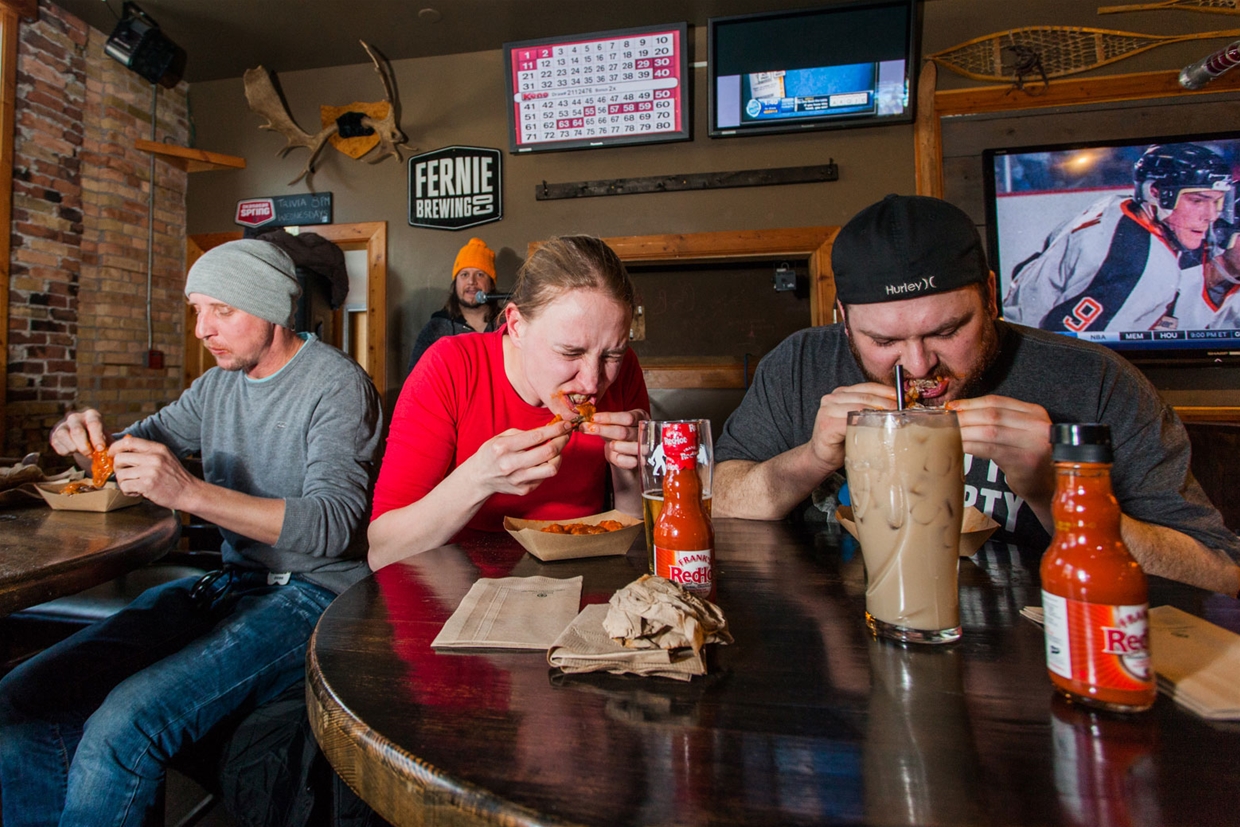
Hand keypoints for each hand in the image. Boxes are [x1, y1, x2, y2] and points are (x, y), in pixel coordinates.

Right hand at [49, 409, 108, 458]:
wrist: (83, 438)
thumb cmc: (98, 438)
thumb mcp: (105, 438)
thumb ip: (107, 444)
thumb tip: (105, 453)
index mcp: (91, 415)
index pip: (93, 424)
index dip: (97, 437)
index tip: (100, 449)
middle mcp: (75, 416)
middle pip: (77, 431)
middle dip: (84, 447)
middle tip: (90, 455)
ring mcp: (62, 424)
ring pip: (64, 436)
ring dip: (74, 449)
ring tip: (82, 452)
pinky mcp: (53, 434)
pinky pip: (57, 445)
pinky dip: (66, 452)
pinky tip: (73, 451)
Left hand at [109, 435, 199, 509]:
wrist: (189, 492)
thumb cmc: (175, 477)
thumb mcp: (165, 457)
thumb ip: (147, 451)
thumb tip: (124, 444)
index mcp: (157, 448)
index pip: (128, 441)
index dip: (115, 448)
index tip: (112, 454)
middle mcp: (154, 457)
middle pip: (120, 458)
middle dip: (118, 468)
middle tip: (125, 474)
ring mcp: (150, 471)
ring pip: (120, 474)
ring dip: (124, 482)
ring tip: (135, 485)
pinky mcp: (147, 485)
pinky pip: (125, 486)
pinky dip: (128, 491)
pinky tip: (137, 491)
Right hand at [464, 419, 573, 497]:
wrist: (479, 478)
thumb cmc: (492, 454)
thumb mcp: (502, 437)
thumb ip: (525, 433)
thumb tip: (550, 429)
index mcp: (504, 447)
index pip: (537, 437)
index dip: (555, 429)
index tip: (566, 424)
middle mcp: (511, 464)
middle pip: (548, 452)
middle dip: (562, 440)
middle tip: (566, 434)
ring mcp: (519, 480)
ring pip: (551, 468)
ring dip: (559, 456)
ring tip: (557, 448)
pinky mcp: (524, 490)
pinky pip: (545, 477)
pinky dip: (549, 466)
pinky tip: (545, 460)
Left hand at [581, 408, 644, 469]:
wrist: (626, 455)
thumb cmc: (618, 437)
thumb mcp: (612, 426)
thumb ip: (602, 423)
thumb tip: (584, 424)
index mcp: (640, 417)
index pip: (626, 417)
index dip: (609, 418)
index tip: (593, 418)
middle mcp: (644, 431)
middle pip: (624, 432)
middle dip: (605, 430)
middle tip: (589, 429)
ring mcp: (645, 447)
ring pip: (630, 446)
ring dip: (616, 446)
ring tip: (610, 445)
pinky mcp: (641, 462)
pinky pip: (630, 462)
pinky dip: (619, 459)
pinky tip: (615, 455)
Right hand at [808, 382, 897, 471]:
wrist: (821, 457)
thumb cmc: (842, 440)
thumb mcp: (857, 420)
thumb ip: (869, 410)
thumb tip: (898, 406)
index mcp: (841, 393)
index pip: (868, 387)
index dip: (887, 391)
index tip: (903, 398)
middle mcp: (832, 398)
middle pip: (866, 397)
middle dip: (887, 403)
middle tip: (903, 412)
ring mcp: (828, 410)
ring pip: (860, 408)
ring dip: (880, 414)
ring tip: (895, 420)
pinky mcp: (827, 424)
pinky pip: (852, 422)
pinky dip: (867, 425)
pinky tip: (879, 429)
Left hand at [946, 394, 1054, 514]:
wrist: (1048, 485)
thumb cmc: (1026, 456)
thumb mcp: (1019, 432)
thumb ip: (998, 420)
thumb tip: (958, 410)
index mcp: (1034, 412)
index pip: (997, 401)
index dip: (970, 403)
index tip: (950, 407)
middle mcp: (1037, 425)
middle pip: (991, 415)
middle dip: (964, 417)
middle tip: (942, 422)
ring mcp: (1033, 443)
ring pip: (989, 431)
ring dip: (964, 432)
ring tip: (945, 434)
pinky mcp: (1024, 462)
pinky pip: (990, 450)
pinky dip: (971, 446)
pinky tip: (957, 447)